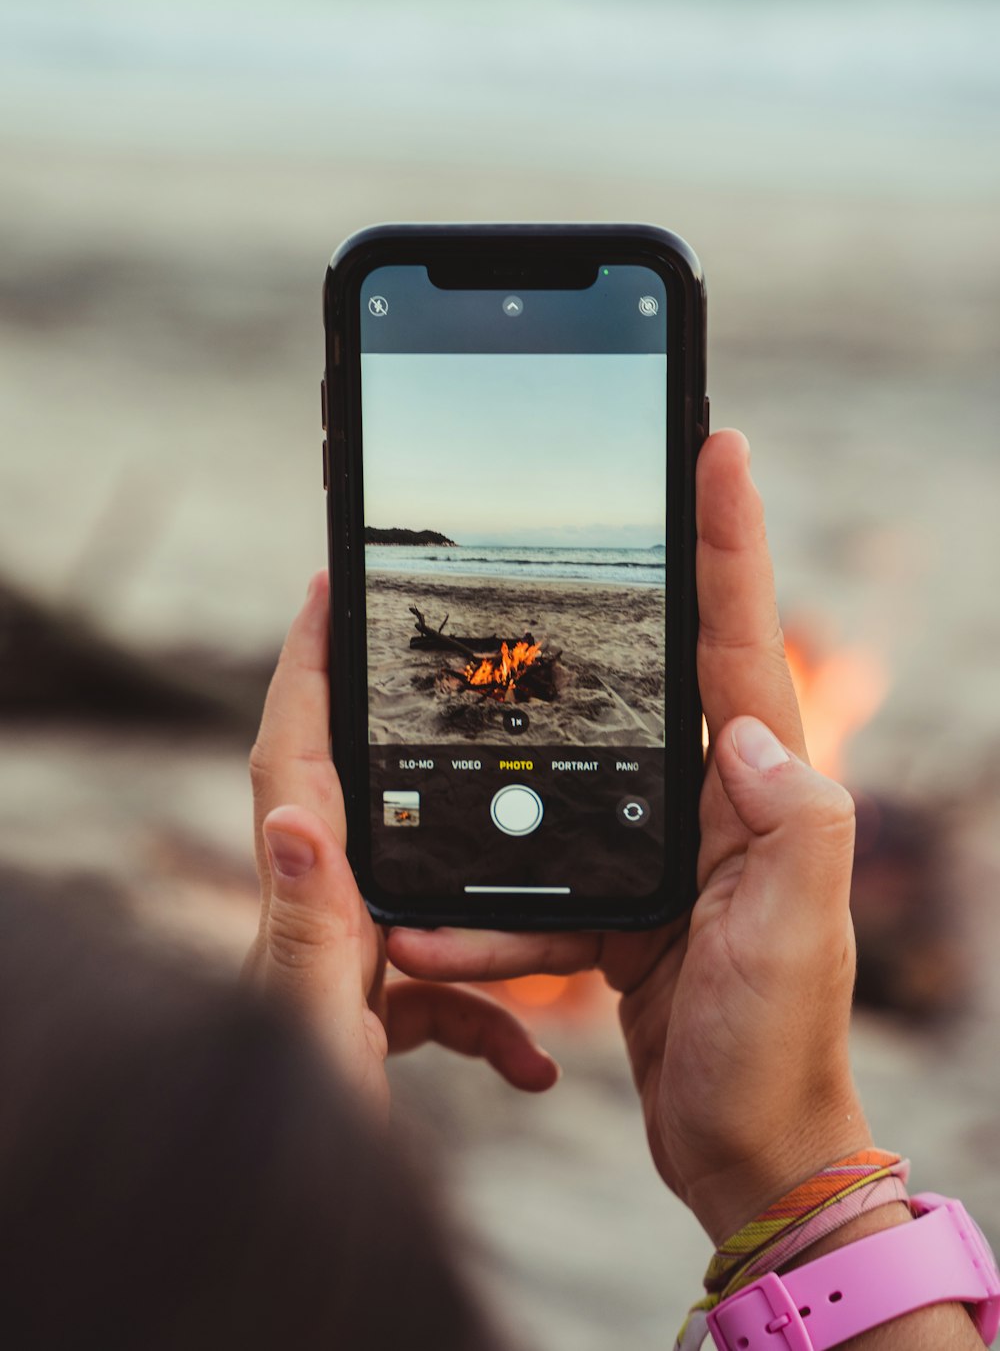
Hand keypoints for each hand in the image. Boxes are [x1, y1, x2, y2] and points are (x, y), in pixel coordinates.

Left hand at [243, 574, 559, 1118]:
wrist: (280, 1220)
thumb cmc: (283, 1134)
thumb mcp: (309, 1033)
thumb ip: (310, 930)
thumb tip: (292, 815)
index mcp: (299, 902)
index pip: (291, 753)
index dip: (305, 666)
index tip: (328, 590)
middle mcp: (319, 918)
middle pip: (362, 792)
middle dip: (396, 727)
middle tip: (449, 668)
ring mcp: (351, 965)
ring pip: (425, 897)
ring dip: (484, 909)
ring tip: (542, 907)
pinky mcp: (376, 1016)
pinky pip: (444, 992)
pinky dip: (492, 1016)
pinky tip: (535, 1063)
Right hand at [387, 430, 871, 1238]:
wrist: (744, 1146)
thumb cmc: (778, 1041)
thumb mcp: (793, 931)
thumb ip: (791, 823)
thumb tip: (750, 729)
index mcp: (761, 786)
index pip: (740, 637)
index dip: (728, 538)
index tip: (714, 447)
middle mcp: (714, 798)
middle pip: (654, 670)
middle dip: (610, 598)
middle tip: (562, 524)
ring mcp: (660, 844)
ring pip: (562, 782)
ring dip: (495, 806)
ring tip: (431, 793)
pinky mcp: (617, 898)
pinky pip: (536, 873)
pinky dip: (485, 907)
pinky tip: (430, 935)